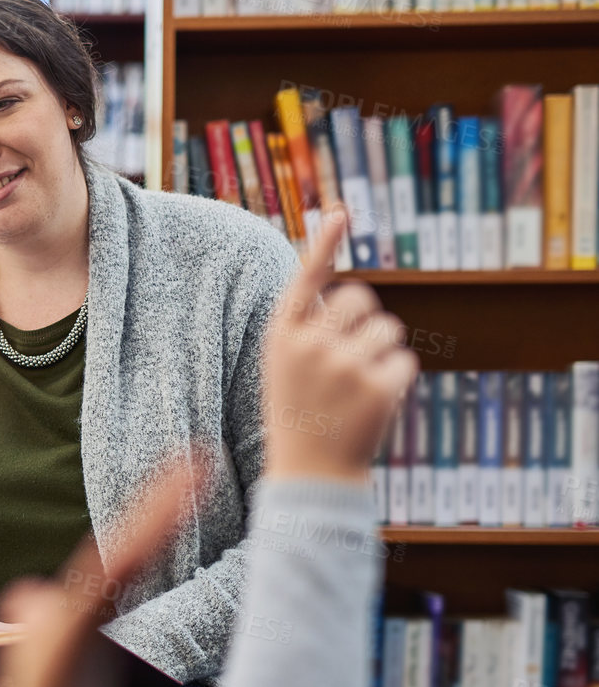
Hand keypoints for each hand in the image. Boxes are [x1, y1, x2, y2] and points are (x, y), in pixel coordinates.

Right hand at [263, 206, 419, 484]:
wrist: (310, 475)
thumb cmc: (300, 414)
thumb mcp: (289, 368)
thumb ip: (311, 330)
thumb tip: (348, 293)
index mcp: (282, 337)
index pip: (307, 279)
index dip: (325, 243)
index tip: (342, 211)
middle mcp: (310, 345)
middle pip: (362, 299)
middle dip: (366, 321)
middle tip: (352, 358)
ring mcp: (344, 366)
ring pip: (389, 330)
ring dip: (383, 353)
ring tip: (358, 388)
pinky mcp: (377, 386)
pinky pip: (405, 362)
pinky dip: (397, 380)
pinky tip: (374, 404)